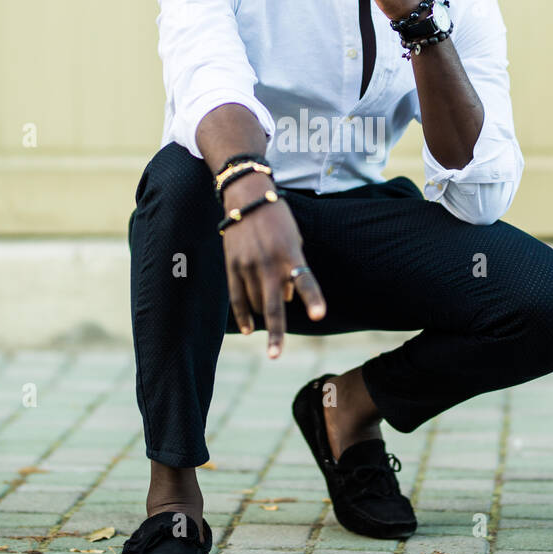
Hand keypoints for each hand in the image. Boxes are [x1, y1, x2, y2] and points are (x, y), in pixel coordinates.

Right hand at [221, 174, 325, 358]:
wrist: (247, 197)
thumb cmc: (278, 220)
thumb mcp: (294, 240)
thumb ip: (293, 270)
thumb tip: (284, 301)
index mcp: (291, 253)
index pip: (305, 280)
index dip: (312, 298)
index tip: (320, 316)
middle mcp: (269, 262)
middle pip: (273, 304)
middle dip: (276, 332)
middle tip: (275, 355)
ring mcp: (248, 265)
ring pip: (257, 303)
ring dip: (265, 311)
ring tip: (270, 301)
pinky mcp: (232, 266)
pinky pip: (237, 297)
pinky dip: (244, 315)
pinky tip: (250, 330)